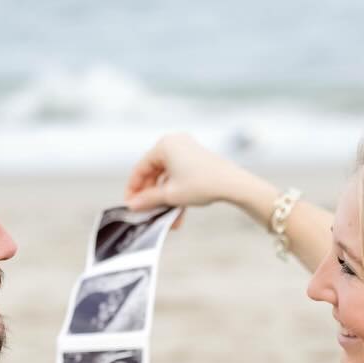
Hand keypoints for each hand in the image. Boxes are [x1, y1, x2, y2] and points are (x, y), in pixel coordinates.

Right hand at [124, 133, 259, 212]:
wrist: (233, 184)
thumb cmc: (202, 185)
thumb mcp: (170, 195)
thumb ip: (148, 199)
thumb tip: (132, 205)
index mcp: (164, 145)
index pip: (140, 168)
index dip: (133, 189)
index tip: (130, 205)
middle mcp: (174, 143)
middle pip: (154, 173)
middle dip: (151, 197)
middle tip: (145, 213)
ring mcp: (186, 150)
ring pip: (167, 178)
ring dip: (165, 200)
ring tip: (164, 218)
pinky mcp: (196, 160)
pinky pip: (179, 177)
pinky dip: (177, 194)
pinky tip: (177, 214)